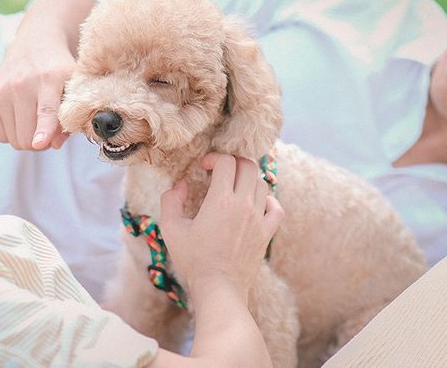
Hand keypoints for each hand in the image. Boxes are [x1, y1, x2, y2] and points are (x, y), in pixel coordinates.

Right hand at [0, 0, 95, 149]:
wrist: (34, 46)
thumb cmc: (59, 73)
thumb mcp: (74, 89)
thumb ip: (70, 117)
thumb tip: (53, 145)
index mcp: (49, 80)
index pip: (46, 110)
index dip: (44, 130)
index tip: (40, 144)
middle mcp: (21, 85)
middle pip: (27, 136)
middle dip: (40, 144)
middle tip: (49, 133)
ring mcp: (1, 91)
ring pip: (14, 140)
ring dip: (27, 138)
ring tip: (35, 121)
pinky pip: (1, 136)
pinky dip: (13, 133)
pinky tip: (21, 115)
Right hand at [159, 153, 282, 301]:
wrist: (218, 288)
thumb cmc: (193, 260)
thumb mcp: (171, 229)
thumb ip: (170, 201)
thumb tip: (180, 185)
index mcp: (221, 201)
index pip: (226, 162)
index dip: (214, 158)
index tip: (204, 167)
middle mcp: (243, 205)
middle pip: (248, 166)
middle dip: (234, 162)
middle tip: (221, 170)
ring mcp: (258, 219)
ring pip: (262, 183)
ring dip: (247, 179)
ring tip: (234, 187)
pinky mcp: (266, 234)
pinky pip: (276, 208)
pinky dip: (268, 200)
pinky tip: (256, 204)